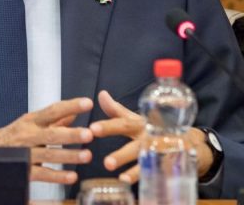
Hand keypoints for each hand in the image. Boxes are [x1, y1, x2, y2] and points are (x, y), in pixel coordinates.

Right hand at [0, 97, 93, 183]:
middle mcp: (28, 134)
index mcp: (31, 120)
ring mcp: (24, 153)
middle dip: (71, 134)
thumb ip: (54, 119)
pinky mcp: (23, 170)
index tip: (87, 103)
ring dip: (68, 155)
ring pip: (48, 154)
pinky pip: (42, 174)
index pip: (53, 110)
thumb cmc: (12, 137)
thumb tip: (74, 111)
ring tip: (87, 156)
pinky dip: (57, 176)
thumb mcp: (31, 123)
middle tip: (89, 134)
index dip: (70, 106)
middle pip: (51, 133)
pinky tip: (71, 176)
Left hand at [89, 90, 214, 183]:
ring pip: (147, 163)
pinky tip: (134, 186)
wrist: (188, 140)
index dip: (108, 126)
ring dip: (134, 172)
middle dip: (121, 155)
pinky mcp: (170, 166)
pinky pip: (157, 174)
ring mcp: (161, 153)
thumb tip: (101, 94)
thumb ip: (116, 110)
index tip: (92, 129)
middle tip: (106, 163)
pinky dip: (146, 180)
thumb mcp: (136, 119)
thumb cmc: (153, 128)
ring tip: (122, 179)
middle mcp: (150, 138)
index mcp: (140, 125)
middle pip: (135, 147)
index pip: (123, 124)